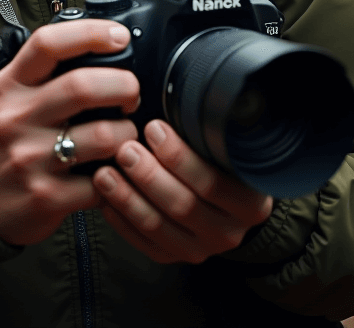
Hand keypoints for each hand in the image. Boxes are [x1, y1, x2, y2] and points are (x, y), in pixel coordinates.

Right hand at [0, 21, 139, 246]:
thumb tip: (101, 51)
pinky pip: (102, 181)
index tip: (119, 36)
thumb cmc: (2, 143)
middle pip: (84, 86)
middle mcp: (16, 117)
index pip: (48, 44)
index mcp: (10, 85)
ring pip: (104, 135)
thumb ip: (45, 75)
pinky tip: (113, 170)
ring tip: (124, 135)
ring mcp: (29, 159)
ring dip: (128, 133)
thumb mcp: (9, 98)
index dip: (91, 33)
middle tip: (131, 94)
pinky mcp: (45, 197)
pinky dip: (119, 174)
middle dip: (124, 86)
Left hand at [93, 119, 272, 263]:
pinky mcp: (173, 256)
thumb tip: (173, 96)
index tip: (153, 128)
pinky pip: (143, 242)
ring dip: (127, 198)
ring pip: (158, 226)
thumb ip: (207, 131)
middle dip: (148, 175)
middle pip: (183, 205)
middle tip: (124, 148)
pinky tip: (104, 198)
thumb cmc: (219, 158)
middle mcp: (229, 231)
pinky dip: (121, 219)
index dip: (179, 157)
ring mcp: (200, 249)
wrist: (225, 200)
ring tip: (105, 172)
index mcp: (250, 203)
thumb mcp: (224, 145)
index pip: (212, 183)